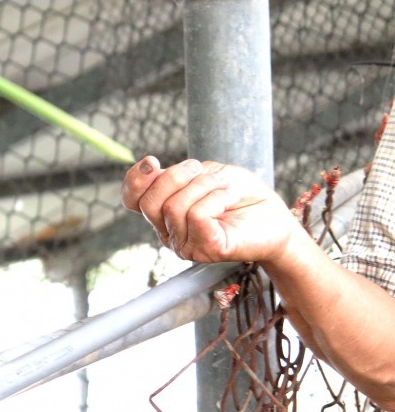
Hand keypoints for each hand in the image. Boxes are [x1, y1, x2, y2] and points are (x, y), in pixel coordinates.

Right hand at [120, 157, 302, 264]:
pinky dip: (217, 198)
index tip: (152, 161)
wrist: (278, 222)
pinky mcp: (206, 250)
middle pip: (150, 203)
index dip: (135, 179)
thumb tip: (150, 167)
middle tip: (204, 172)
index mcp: (165, 214)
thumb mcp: (208, 174)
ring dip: (206, 186)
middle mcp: (169, 233)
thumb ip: (178, 175)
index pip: (132, 199)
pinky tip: (231, 199)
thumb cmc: (244, 198)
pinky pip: (196, 216)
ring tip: (227, 189)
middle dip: (176, 177)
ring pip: (174, 207)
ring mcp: (186, 245)